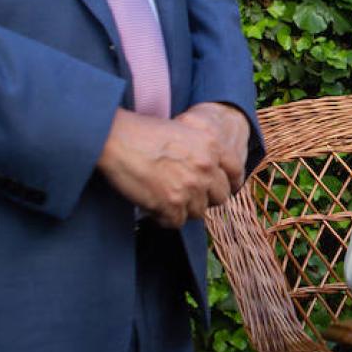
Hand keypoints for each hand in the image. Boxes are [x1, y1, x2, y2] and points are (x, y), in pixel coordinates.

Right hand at [96, 106, 245, 227]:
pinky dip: (163, 218)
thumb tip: (209, 170)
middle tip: (186, 194)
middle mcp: (206, 167)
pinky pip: (175, 222)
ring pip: (198, 212)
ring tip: (164, 197)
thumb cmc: (142, 132)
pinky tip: (152, 206)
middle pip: (220, 197)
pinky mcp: (171, 204)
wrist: (115, 139)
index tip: (225, 189)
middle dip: (205, 198)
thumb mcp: (184, 129)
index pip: (236, 171)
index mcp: (212, 145)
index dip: (231, 182)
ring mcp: (190, 187)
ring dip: (182, 208)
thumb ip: (202, 149)